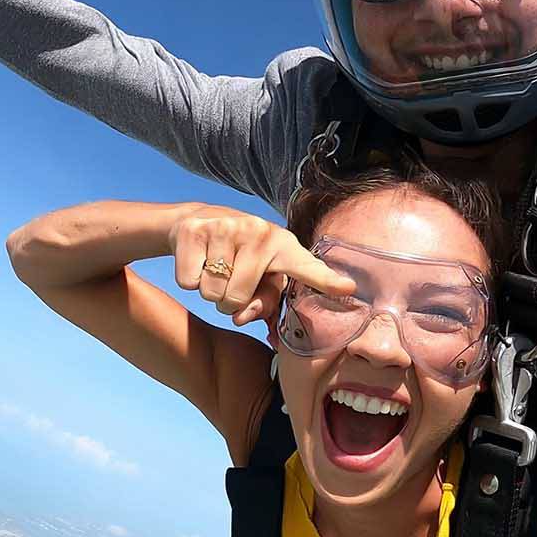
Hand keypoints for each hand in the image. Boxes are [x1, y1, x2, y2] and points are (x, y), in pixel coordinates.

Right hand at [168, 207, 353, 327]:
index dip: (325, 280)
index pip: (306, 266)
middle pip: (236, 299)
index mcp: (283, 246)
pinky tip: (198, 261)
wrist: (198, 220)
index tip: (348, 289)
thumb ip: (263, 302)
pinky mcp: (194, 230)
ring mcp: (224, 227)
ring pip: (210, 292)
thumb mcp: (261, 277)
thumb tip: (242, 316)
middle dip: (228, 302)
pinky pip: (188, 282)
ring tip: (215, 270)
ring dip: (209, 292)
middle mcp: (258, 231)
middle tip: (231, 282)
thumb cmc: (242, 258)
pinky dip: (189, 280)